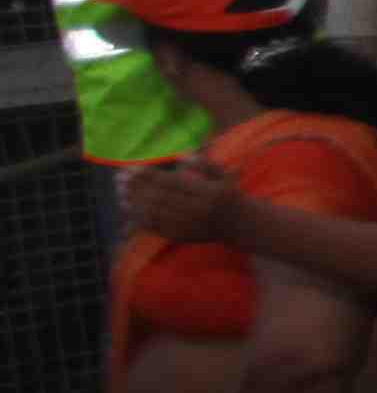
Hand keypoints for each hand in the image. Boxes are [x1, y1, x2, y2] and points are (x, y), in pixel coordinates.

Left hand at [119, 160, 235, 243]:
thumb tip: (182, 156)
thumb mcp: (224, 175)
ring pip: (155, 213)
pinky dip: (140, 217)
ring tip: (120, 191)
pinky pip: (156, 227)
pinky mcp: (182, 236)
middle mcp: (198, 211)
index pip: (171, 183)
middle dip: (136, 187)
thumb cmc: (230, 195)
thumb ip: (205, 164)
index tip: (131, 168)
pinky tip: (130, 207)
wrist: (241, 226)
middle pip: (159, 197)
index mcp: (209, 193)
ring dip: (134, 202)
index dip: (148, 176)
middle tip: (119, 178)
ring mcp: (189, 226)